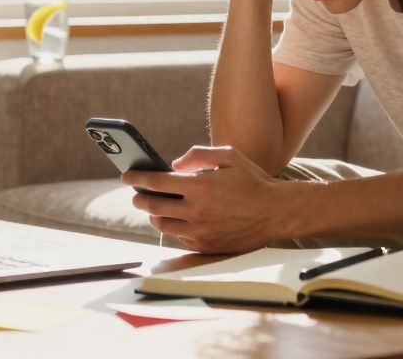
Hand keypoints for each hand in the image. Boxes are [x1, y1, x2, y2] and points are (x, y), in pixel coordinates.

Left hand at [122, 146, 295, 253]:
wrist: (276, 213)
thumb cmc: (252, 181)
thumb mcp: (229, 156)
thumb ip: (198, 155)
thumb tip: (174, 164)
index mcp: (201, 186)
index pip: (157, 182)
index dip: (137, 178)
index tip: (126, 176)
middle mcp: (197, 211)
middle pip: (153, 206)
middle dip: (140, 198)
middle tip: (137, 194)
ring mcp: (200, 231)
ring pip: (162, 225)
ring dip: (153, 215)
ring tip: (154, 207)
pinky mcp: (206, 246)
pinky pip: (179, 237)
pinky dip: (173, 227)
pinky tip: (176, 219)